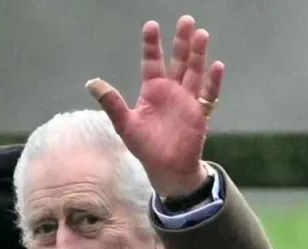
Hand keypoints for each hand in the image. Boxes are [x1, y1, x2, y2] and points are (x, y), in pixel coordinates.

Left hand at [86, 14, 223, 197]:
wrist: (166, 169)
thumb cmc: (146, 147)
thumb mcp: (125, 124)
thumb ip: (111, 103)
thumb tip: (91, 82)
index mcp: (152, 90)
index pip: (152, 61)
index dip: (151, 45)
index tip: (151, 25)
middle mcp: (171, 90)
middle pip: (177, 61)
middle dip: (181, 42)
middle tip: (185, 20)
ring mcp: (187, 100)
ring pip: (194, 72)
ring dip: (198, 55)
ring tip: (200, 35)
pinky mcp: (200, 113)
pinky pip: (208, 95)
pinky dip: (213, 82)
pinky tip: (216, 66)